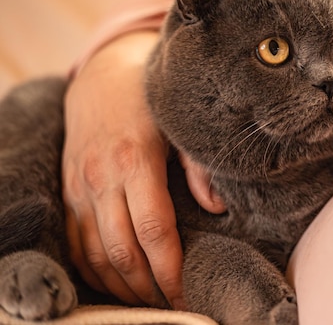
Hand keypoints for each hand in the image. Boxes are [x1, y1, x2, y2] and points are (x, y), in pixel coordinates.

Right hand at [62, 31, 183, 307]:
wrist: (102, 76)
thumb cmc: (150, 99)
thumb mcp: (181, 124)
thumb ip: (200, 167)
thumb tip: (218, 208)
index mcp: (135, 161)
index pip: (154, 230)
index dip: (171, 268)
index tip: (187, 292)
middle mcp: (101, 179)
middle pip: (123, 250)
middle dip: (149, 287)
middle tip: (173, 305)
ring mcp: (80, 187)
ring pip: (96, 252)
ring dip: (121, 284)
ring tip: (149, 301)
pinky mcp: (69, 190)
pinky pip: (76, 241)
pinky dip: (93, 268)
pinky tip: (115, 281)